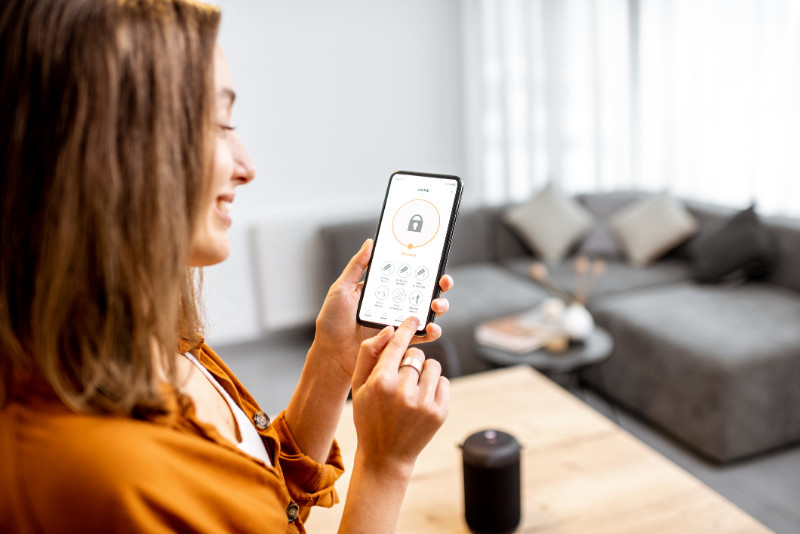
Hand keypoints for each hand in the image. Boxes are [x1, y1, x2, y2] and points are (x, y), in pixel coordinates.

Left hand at [311, 239, 453, 378]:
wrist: (331, 353)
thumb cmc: (332, 321)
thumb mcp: (342, 288)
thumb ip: (357, 266)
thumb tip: (370, 243)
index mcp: (383, 289)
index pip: (408, 274)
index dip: (424, 267)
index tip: (434, 261)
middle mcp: (394, 304)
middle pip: (424, 291)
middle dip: (439, 285)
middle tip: (443, 282)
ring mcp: (399, 323)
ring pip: (427, 312)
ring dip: (439, 306)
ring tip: (436, 305)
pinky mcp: (401, 342)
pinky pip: (422, 336)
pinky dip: (432, 332)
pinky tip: (432, 328)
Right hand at [350, 317, 449, 473]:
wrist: (385, 456)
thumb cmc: (368, 417)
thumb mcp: (358, 387)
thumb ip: (368, 354)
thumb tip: (390, 330)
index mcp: (381, 382)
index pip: (398, 344)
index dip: (406, 328)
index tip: (414, 318)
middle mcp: (403, 391)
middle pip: (416, 354)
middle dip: (410, 361)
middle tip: (401, 378)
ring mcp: (424, 403)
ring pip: (432, 366)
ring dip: (424, 372)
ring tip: (412, 390)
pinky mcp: (440, 412)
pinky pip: (444, 382)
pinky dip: (435, 386)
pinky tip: (422, 399)